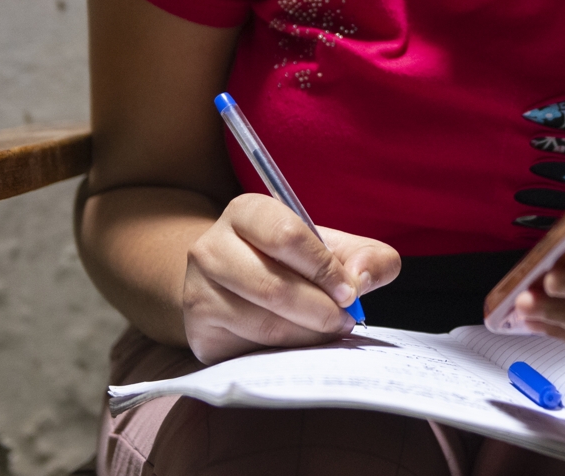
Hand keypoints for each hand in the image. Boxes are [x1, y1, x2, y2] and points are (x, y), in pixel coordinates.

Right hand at [182, 193, 399, 362]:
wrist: (230, 285)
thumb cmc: (288, 262)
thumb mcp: (331, 248)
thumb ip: (366, 256)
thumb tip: (362, 280)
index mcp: (246, 212)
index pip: (287, 236)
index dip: (324, 268)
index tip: (349, 292)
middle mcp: (210, 246)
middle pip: (274, 286)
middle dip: (320, 310)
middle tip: (344, 321)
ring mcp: (198, 289)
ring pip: (263, 323)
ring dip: (307, 335)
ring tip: (326, 332)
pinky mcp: (198, 330)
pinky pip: (249, 348)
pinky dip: (285, 352)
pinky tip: (298, 344)